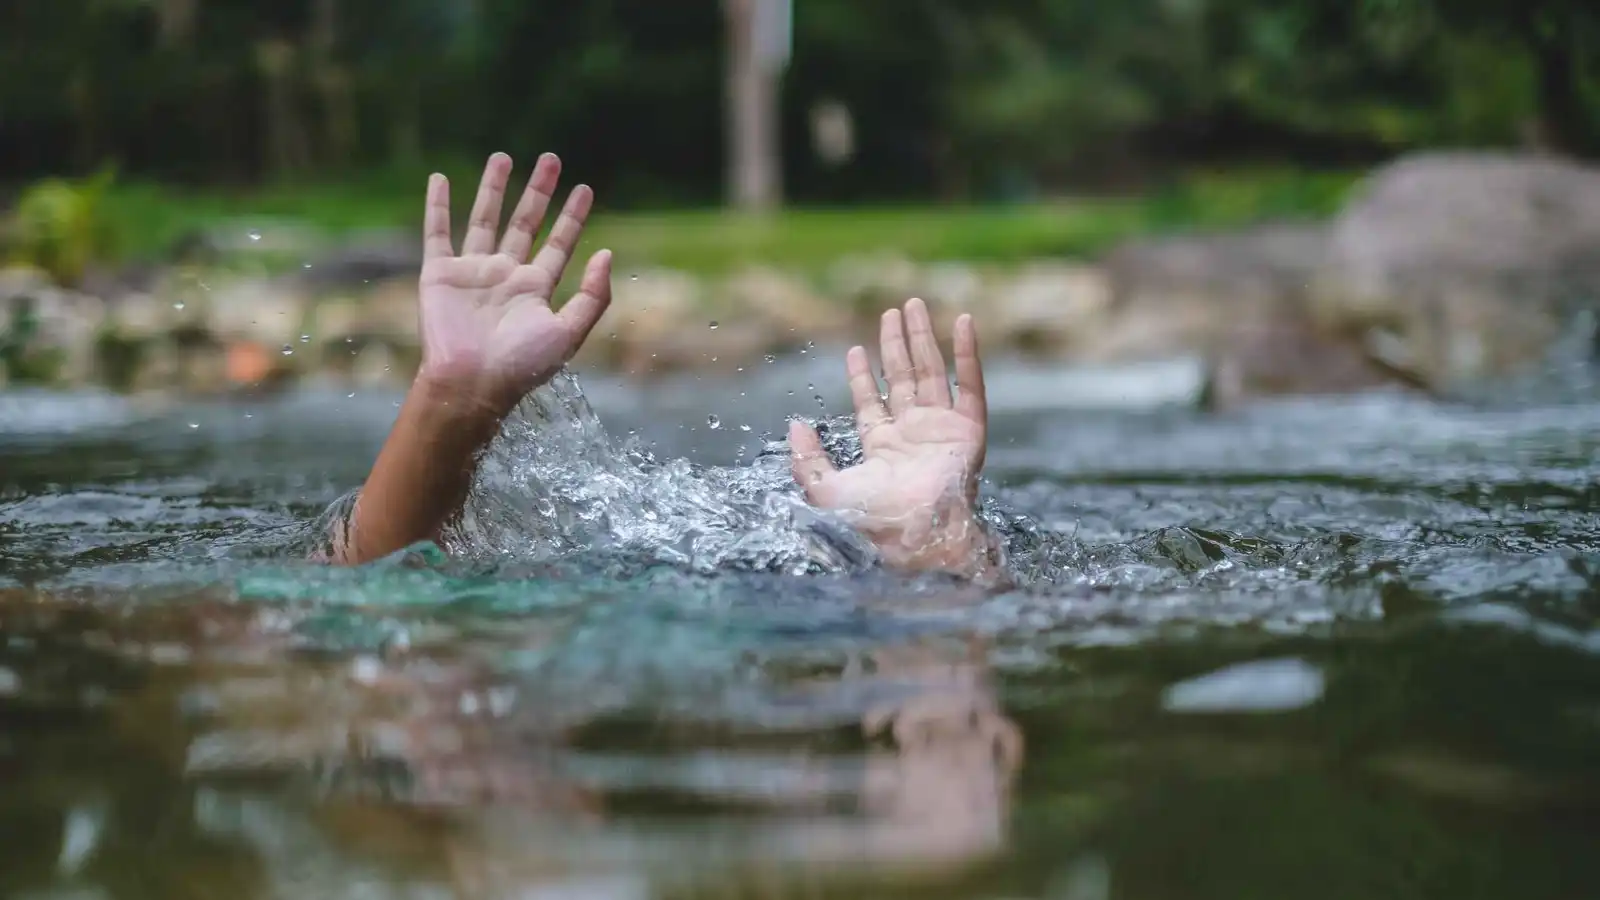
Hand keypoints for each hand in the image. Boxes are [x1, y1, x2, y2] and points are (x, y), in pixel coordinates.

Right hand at [416, 152, 611, 414]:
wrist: (470, 383)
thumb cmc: (521, 366)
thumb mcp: (569, 332)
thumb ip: (594, 296)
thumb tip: (607, 252)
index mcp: (535, 290)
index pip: (558, 244)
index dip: (572, 217)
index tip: (585, 189)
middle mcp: (505, 277)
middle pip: (525, 224)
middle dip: (538, 192)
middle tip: (551, 158)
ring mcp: (472, 273)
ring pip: (484, 220)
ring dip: (494, 189)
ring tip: (503, 157)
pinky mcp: (440, 274)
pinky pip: (437, 233)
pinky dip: (437, 206)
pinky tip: (440, 179)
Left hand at [789, 298, 998, 575]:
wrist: (916, 533)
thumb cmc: (871, 519)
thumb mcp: (824, 489)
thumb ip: (806, 458)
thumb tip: (796, 425)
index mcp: (883, 448)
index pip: (872, 402)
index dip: (862, 375)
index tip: (854, 349)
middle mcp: (914, 434)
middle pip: (903, 378)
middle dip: (896, 345)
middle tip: (892, 312)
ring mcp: (942, 429)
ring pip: (932, 372)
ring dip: (923, 338)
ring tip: (912, 306)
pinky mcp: (968, 429)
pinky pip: (970, 383)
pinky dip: (967, 353)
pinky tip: (961, 323)